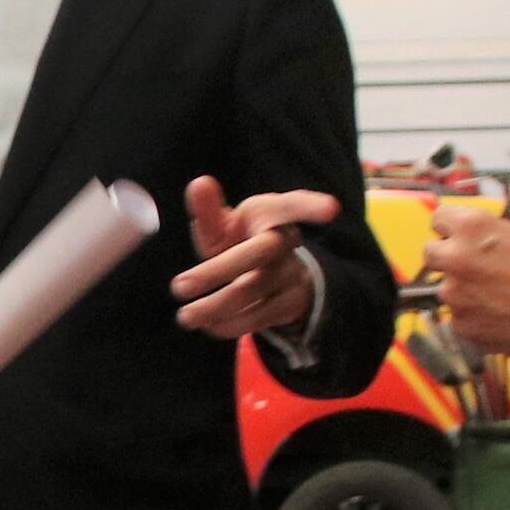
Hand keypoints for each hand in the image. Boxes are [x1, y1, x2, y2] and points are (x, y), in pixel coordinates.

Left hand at [172, 177, 334, 341]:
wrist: (270, 275)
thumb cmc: (242, 240)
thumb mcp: (225, 223)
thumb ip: (209, 209)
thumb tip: (199, 184)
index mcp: (273, 214)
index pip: (294, 205)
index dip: (311, 207)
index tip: (332, 209)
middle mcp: (286, 243)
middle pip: (257, 255)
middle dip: (215, 271)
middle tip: (178, 286)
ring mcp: (291, 275)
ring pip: (255, 291)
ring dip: (215, 307)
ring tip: (185, 316)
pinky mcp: (289, 305)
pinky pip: (260, 317)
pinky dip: (228, 324)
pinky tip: (206, 325)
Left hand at [426, 201, 509, 366]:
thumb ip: (488, 237)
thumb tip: (476, 240)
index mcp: (472, 226)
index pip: (439, 218)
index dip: (450, 229)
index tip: (455, 235)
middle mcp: (456, 256)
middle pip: (430, 253)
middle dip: (447, 259)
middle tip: (471, 267)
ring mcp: (454, 293)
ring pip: (446, 289)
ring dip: (463, 292)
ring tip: (496, 297)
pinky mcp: (460, 323)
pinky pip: (459, 318)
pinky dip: (473, 318)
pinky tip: (498, 317)